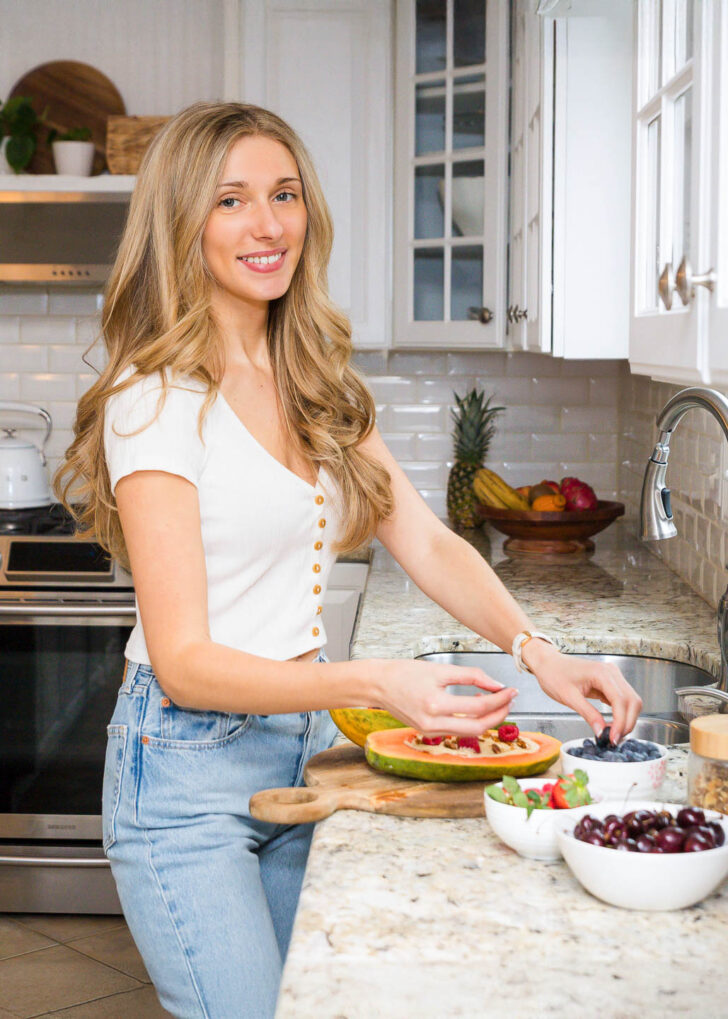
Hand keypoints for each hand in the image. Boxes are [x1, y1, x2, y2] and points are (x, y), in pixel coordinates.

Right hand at [371, 659, 517, 735]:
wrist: (378, 684)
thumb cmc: (403, 673)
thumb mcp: (439, 669)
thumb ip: (471, 676)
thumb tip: (496, 684)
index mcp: (435, 704)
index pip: (478, 708)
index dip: (499, 700)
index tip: (511, 690)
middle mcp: (432, 723)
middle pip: (478, 727)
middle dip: (499, 714)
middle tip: (509, 700)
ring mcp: (430, 731)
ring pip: (469, 732)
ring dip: (487, 719)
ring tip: (496, 701)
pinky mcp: (428, 732)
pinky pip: (457, 730)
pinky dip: (471, 720)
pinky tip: (475, 706)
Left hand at [522, 641, 642, 742]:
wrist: (548, 663)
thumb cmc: (554, 674)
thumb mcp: (568, 697)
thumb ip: (588, 714)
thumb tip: (601, 732)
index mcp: (601, 673)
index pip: (621, 700)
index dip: (620, 722)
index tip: (613, 738)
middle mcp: (611, 672)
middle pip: (632, 700)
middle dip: (627, 722)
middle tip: (614, 740)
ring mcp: (613, 675)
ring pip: (631, 700)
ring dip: (627, 719)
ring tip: (613, 734)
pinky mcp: (610, 681)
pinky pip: (623, 699)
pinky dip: (621, 713)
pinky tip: (612, 724)